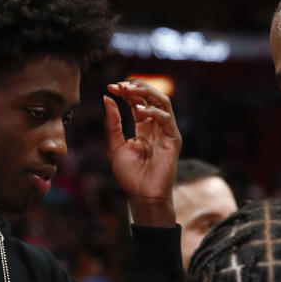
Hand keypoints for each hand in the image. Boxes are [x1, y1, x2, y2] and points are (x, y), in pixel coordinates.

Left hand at [104, 79, 181, 226]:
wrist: (142, 196)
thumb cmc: (130, 175)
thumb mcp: (115, 145)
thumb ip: (113, 122)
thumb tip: (107, 98)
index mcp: (144, 127)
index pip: (137, 101)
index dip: (125, 91)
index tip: (110, 87)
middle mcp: (157, 126)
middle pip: (151, 96)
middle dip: (136, 87)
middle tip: (120, 85)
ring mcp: (167, 132)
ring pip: (162, 101)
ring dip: (146, 92)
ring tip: (129, 91)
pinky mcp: (173, 140)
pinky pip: (166, 119)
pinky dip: (153, 111)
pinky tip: (139, 110)